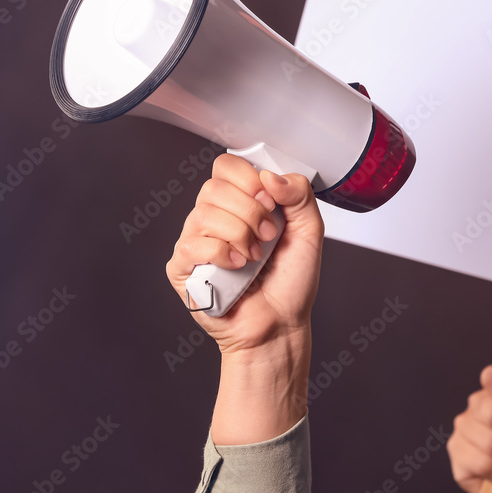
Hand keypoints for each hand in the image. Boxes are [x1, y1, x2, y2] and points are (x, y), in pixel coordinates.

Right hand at [166, 153, 324, 443]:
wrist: (281, 325)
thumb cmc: (290, 283)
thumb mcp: (309, 231)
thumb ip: (300, 195)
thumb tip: (271, 176)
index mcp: (240, 203)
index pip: (226, 166)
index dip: (248, 180)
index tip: (271, 203)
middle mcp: (213, 217)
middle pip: (214, 187)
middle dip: (251, 212)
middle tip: (268, 236)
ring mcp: (195, 241)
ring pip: (204, 213)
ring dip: (241, 236)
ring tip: (254, 257)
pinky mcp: (182, 267)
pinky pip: (193, 243)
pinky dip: (222, 253)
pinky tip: (237, 267)